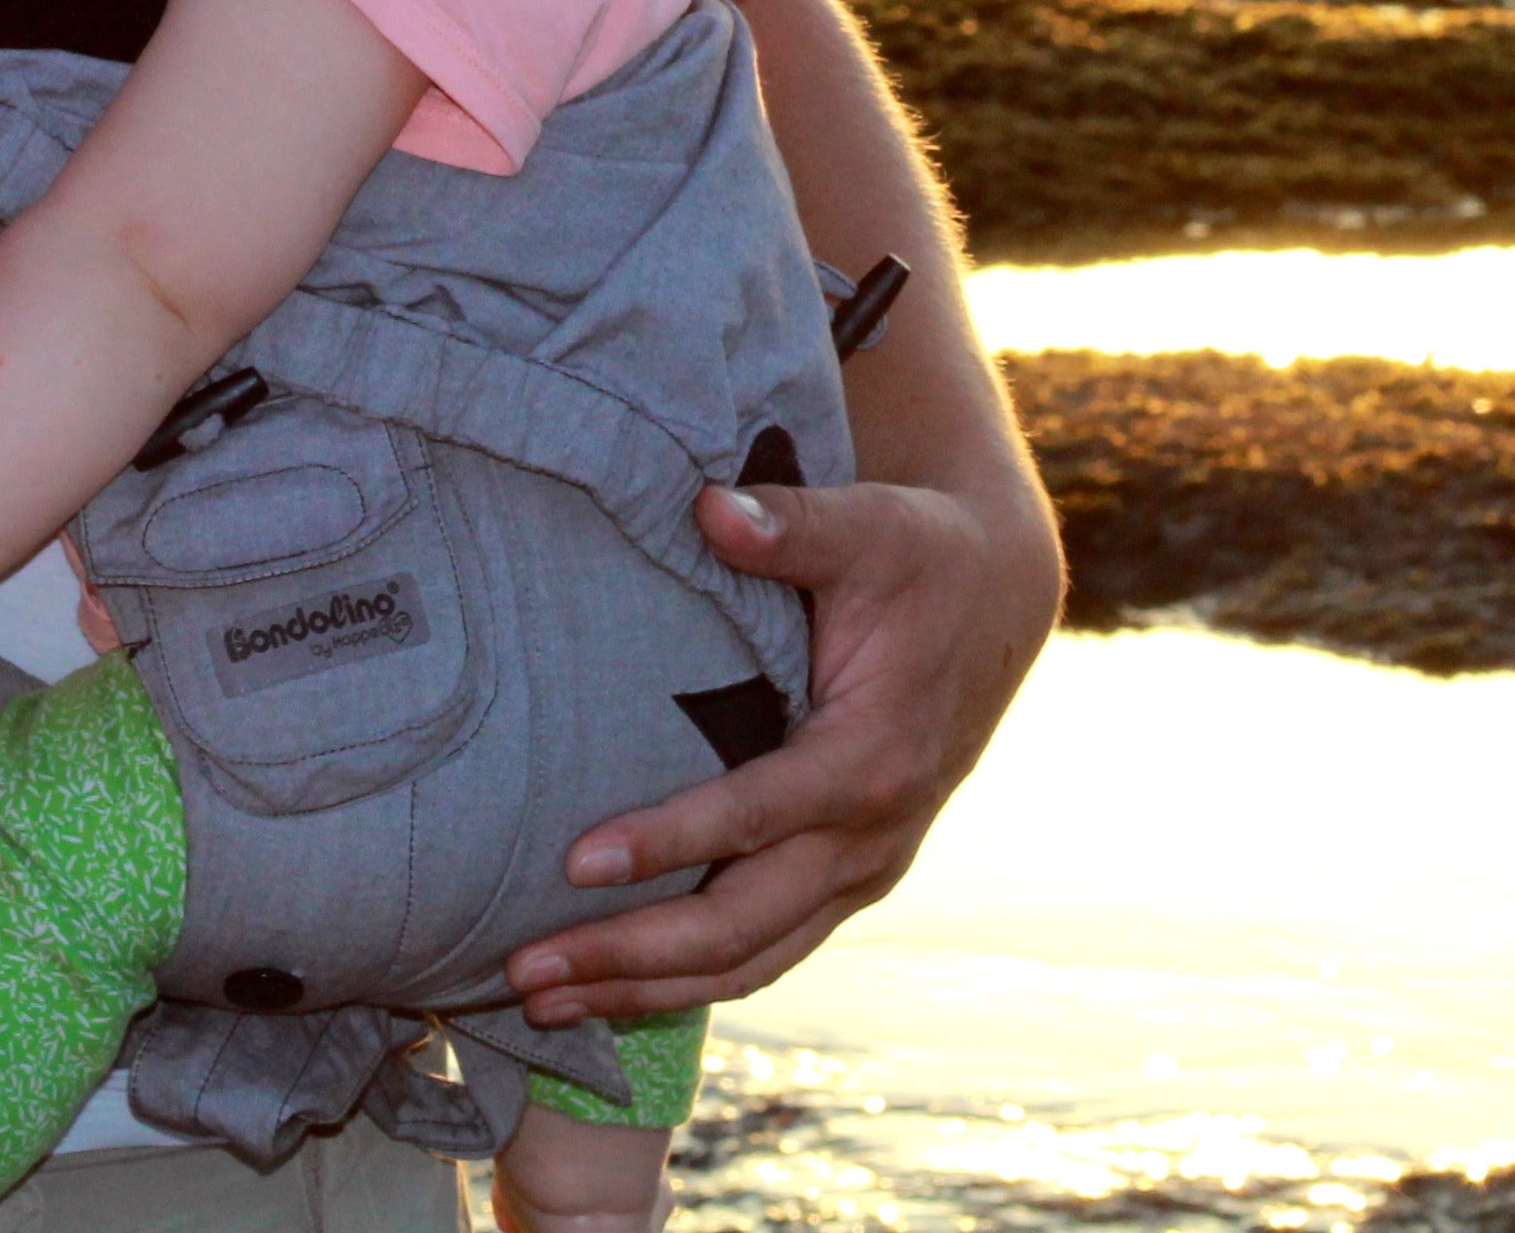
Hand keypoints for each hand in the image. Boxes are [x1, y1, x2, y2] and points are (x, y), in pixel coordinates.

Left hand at [510, 474, 1058, 1023]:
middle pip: (740, 926)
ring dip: (642, 989)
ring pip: (747, 961)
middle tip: (522, 970)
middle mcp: (868, 837)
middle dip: (628, 955)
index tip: (573, 860)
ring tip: (538, 1005)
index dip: (667, 841)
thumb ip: (789, 524)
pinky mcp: (842, 881)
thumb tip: (711, 509)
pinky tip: (607, 988)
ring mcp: (859, 872)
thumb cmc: (918, 556)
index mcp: (871, 759)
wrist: (991, 602)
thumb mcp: (868, 524)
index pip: (756, 818)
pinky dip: (685, 981)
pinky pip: (762, 953)